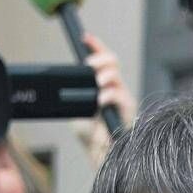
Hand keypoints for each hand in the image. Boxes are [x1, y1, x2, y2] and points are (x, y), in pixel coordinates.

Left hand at [76, 33, 135, 167]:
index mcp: (103, 86)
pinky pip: (119, 94)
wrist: (100, 155)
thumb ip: (75, 96)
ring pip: (116, 74)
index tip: (85, 38)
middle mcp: (114, 88)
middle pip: (113, 61)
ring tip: (96, 82)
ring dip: (104, 75)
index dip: (96, 46)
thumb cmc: (91, 136)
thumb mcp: (76, 110)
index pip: (102, 60)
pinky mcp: (128, 109)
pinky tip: (99, 100)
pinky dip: (107, 95)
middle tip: (89, 65)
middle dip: (100, 57)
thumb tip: (64, 85)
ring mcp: (123, 97)